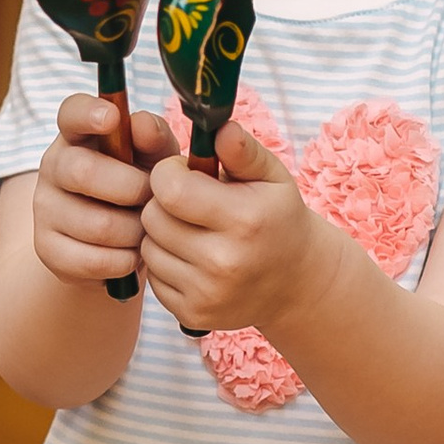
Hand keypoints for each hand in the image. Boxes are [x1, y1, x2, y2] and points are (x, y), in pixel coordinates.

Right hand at [32, 96, 172, 287]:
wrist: (112, 245)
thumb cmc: (138, 189)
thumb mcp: (154, 161)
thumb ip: (154, 139)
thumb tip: (143, 126)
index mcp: (79, 135)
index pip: (71, 113)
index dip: (88, 113)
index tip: (112, 118)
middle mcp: (53, 167)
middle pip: (83, 171)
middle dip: (132, 188)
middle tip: (153, 199)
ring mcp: (44, 209)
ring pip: (96, 224)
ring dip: (135, 231)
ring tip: (146, 230)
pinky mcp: (46, 249)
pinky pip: (93, 260)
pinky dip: (123, 261)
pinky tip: (130, 253)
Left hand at [141, 120, 348, 332]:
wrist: (296, 282)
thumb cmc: (277, 218)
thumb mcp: (271, 177)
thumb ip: (243, 150)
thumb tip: (219, 128)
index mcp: (244, 220)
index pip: (169, 188)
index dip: (168, 173)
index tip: (184, 173)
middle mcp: (224, 262)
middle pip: (152, 217)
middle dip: (162, 202)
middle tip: (189, 202)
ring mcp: (207, 294)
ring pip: (147, 247)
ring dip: (161, 234)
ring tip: (192, 229)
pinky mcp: (191, 315)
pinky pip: (153, 277)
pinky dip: (165, 263)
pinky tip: (192, 257)